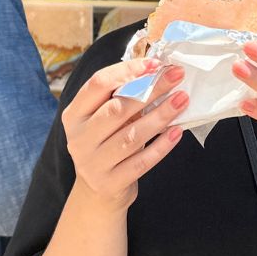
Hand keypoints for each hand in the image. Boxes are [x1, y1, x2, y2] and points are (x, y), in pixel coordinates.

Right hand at [63, 59, 187, 212]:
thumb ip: (121, 98)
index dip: (127, 70)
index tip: (155, 63)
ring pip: (131, 136)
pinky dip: (161, 146)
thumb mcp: (104, 120)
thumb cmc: (106, 143)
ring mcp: (93, 163)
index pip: (98, 84)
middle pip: (117, 108)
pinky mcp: (110, 183)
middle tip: (177, 76)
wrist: (97, 191)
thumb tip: (157, 72)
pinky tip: (177, 132)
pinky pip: (141, 162)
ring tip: (182, 100)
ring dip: (160, 116)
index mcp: (74, 114)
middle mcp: (79, 138)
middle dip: (151, 89)